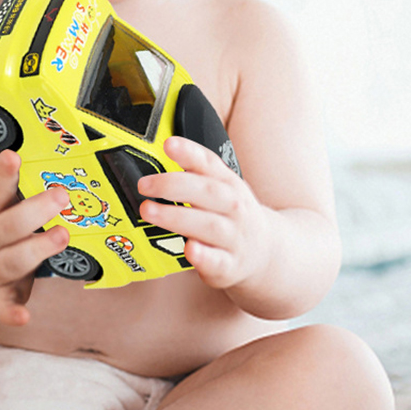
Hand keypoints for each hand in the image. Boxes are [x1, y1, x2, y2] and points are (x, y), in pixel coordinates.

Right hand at [0, 149, 68, 325]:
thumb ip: (11, 178)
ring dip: (37, 250)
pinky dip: (10, 313)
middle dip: (36, 209)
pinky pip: (1, 305)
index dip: (4, 174)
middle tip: (61, 195)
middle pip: (11, 224)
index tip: (13, 157)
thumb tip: (48, 141)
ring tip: (62, 236)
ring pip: (13, 260)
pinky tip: (23, 318)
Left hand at [137, 136, 270, 290]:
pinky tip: (189, 249)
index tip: (169, 144)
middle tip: (144, 184)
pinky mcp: (229, 265)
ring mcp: (233, 237)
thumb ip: (195, 170)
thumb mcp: (222, 188)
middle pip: (207, 192)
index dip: (189, 152)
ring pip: (208, 225)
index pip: (210, 163)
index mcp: (229, 184)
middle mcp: (234, 208)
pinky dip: (204, 256)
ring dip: (176, 217)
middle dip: (173, 186)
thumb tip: (163, 149)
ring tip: (149, 211)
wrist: (266, 252)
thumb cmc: (232, 216)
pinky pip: (218, 261)